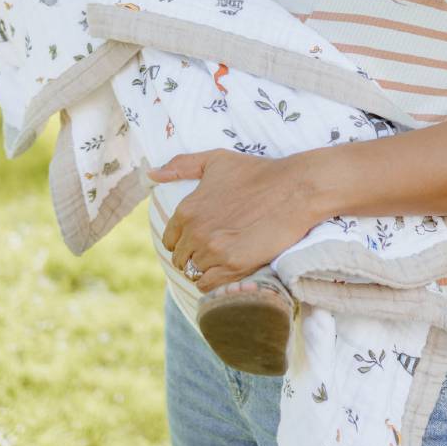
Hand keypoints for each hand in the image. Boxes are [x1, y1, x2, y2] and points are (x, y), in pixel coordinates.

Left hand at [151, 149, 318, 291]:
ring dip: (205, 269)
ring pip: (193, 273)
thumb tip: (151, 174)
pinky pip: (209, 285)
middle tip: (215, 249)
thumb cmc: (257, 172)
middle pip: (180, 259)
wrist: (294, 188)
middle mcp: (195, 232)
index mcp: (187, 210)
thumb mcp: (216, 160)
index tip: (201, 238)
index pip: (170, 240)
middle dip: (194, 256)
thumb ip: (182, 166)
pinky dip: (214, 281)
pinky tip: (228, 269)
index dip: (184, 241)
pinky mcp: (235, 265)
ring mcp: (214, 250)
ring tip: (224, 259)